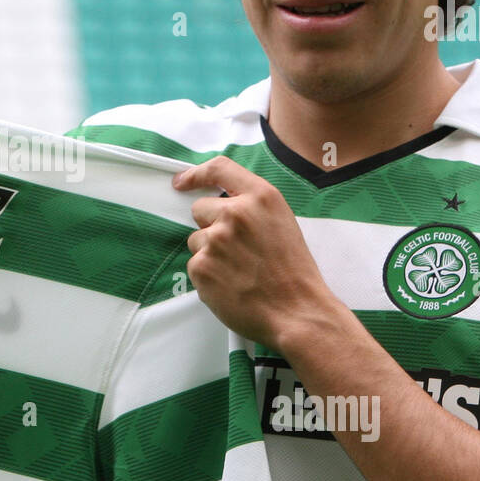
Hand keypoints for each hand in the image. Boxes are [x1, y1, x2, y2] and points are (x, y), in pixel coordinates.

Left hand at [172, 155, 335, 348]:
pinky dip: (208, 275)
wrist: (297, 311)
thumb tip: (221, 204)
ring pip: (196, 239)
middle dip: (210, 225)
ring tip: (237, 270)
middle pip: (200, 208)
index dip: (196, 174)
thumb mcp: (282, 222)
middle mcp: (235, 213)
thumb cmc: (293, 272)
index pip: (219, 169)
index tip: (182, 182)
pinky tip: (230, 284)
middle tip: (234, 248)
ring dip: (209, 253)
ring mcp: (215, 240)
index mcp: (260, 197)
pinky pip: (195, 264)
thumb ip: (252, 207)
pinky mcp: (202, 266)